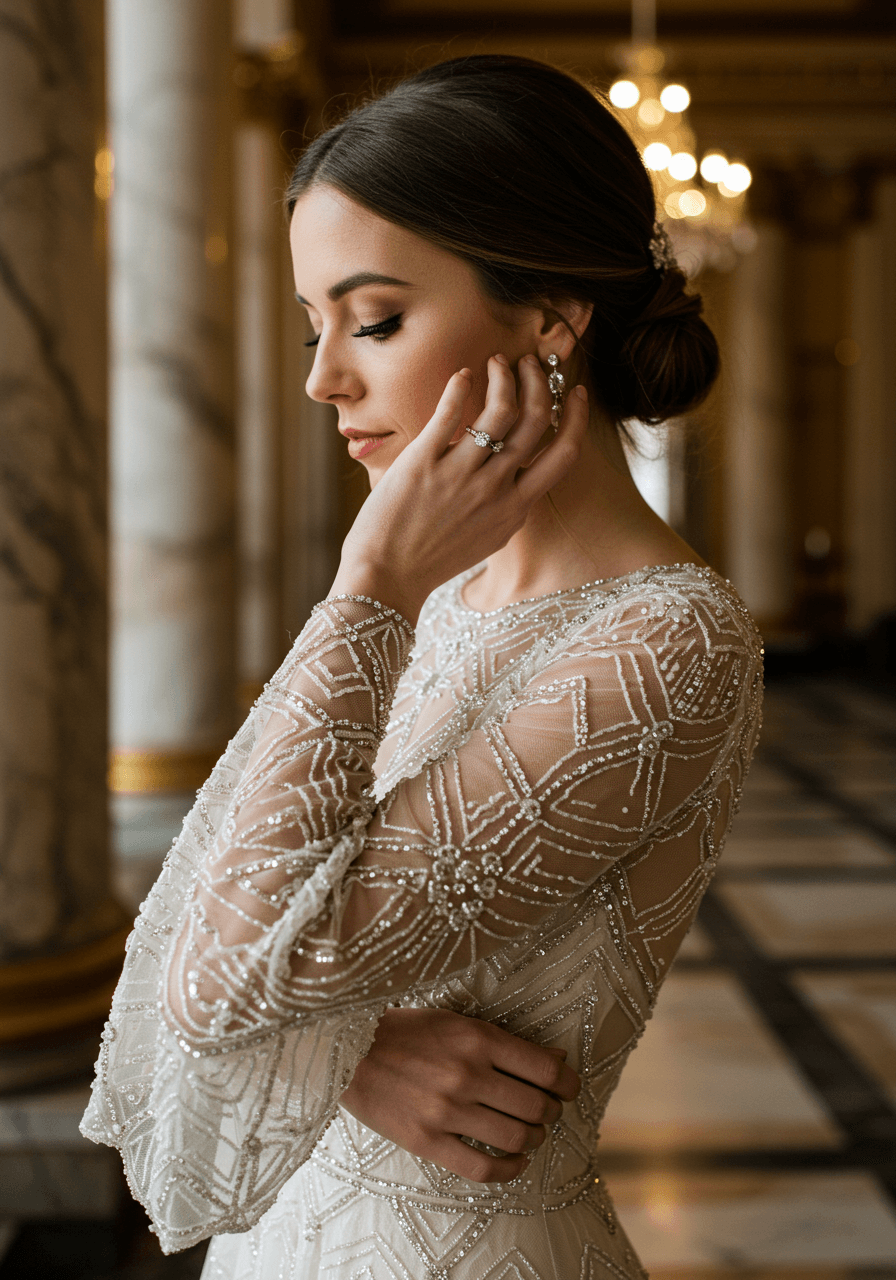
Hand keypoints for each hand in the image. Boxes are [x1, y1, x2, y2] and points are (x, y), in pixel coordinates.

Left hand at [328, 355, 588, 623]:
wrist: (387, 578)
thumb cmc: (432, 561)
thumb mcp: (486, 539)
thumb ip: (507, 508)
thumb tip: (517, 480)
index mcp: (516, 508)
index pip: (562, 455)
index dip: (574, 417)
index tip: (574, 392)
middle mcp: (495, 489)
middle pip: (535, 421)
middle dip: (538, 382)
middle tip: (529, 363)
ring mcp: (461, 474)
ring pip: (500, 410)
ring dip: (504, 376)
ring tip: (496, 363)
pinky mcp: (424, 462)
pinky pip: (451, 413)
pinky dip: (461, 386)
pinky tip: (463, 375)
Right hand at [339, 1007, 580, 1182]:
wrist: (348, 1052)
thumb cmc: (406, 1032)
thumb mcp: (457, 1021)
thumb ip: (504, 1041)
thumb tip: (557, 1059)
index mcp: (476, 1037)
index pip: (546, 1069)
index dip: (568, 1084)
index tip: (567, 1088)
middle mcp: (466, 1073)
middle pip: (536, 1106)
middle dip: (551, 1113)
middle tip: (545, 1111)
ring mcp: (447, 1110)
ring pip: (516, 1138)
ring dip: (533, 1140)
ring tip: (529, 1134)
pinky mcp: (427, 1141)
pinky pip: (482, 1167)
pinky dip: (509, 1170)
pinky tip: (514, 1162)